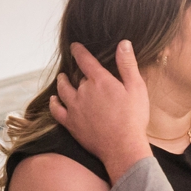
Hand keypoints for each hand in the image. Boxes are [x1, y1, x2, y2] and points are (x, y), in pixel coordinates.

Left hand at [49, 41, 152, 181]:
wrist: (123, 147)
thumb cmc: (133, 118)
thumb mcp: (136, 87)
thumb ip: (128, 65)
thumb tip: (123, 43)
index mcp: (100, 81)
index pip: (85, 60)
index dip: (79, 51)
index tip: (74, 46)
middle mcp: (84, 92)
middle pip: (78, 78)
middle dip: (79, 73)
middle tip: (79, 71)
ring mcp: (75, 108)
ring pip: (63, 90)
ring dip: (62, 83)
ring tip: (62, 79)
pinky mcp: (71, 123)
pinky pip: (56, 110)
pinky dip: (54, 103)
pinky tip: (54, 100)